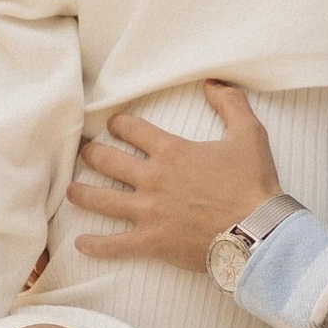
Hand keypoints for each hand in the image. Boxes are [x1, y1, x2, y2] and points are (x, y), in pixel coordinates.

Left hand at [69, 80, 281, 274]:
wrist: (257, 232)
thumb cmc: (253, 184)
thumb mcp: (249, 135)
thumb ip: (230, 104)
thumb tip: (213, 83)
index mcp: (171, 152)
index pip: (133, 130)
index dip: (119, 124)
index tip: (113, 125)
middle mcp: (153, 179)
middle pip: (109, 162)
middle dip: (93, 155)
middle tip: (85, 153)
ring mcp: (149, 211)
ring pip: (103, 200)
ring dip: (83, 194)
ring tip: (71, 191)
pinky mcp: (152, 241)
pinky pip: (116, 244)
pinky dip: (96, 245)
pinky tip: (80, 244)